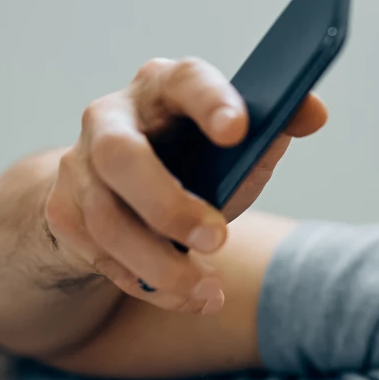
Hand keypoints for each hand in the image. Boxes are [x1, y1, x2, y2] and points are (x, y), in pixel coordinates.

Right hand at [43, 58, 326, 313]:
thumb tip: (314, 113)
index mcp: (162, 87)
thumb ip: (275, 124)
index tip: (238, 130)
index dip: (210, 101)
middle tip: (218, 240)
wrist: (116, 190)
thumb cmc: (191, 159)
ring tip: (208, 292)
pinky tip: (188, 298)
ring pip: (107, 221)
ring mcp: (79, 167)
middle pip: (122, 157)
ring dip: (161, 264)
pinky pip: (103, 257)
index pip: (185, 80)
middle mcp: (110, 119)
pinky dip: (150, 285)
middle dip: (169, 204)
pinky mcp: (64, 214)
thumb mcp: (232, 143)